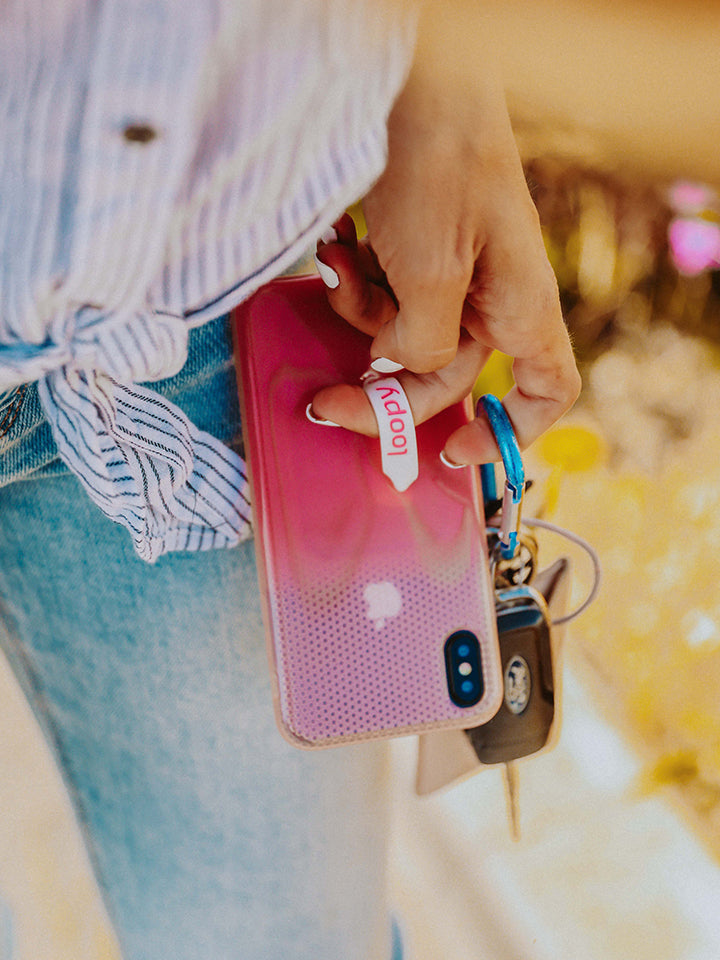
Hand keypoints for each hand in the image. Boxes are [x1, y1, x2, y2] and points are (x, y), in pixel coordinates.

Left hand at [311, 11, 579, 463]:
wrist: (406, 78)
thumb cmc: (439, 164)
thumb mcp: (433, 272)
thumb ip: (423, 342)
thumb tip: (402, 366)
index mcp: (517, 307)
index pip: (545, 389)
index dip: (509, 432)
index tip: (454, 454)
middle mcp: (486, 298)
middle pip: (441, 375)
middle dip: (383, 393)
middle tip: (326, 406)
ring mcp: (446, 272)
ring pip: (400, 335)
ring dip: (360, 317)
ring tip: (340, 267)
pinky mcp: (409, 249)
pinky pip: (379, 294)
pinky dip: (353, 281)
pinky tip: (336, 246)